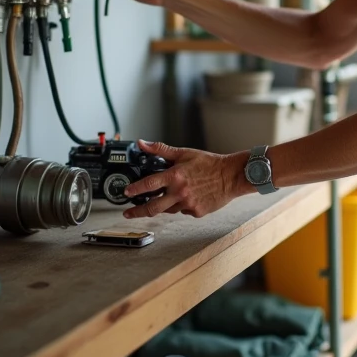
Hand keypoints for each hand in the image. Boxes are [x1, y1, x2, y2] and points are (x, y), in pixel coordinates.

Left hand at [122, 140, 247, 218]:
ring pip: (168, 210)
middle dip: (137, 212)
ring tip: (169, 197)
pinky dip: (183, 205)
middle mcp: (180, 192)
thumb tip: (143, 143)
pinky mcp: (196, 212)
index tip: (126, 193)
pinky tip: (190, 196)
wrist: (231, 176)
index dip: (135, 189)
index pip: (149, 185)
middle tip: (128, 213)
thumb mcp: (184, 153)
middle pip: (153, 207)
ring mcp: (188, 204)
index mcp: (175, 176)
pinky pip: (184, 211)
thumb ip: (161, 150)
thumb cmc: (209, 164)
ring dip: (164, 205)